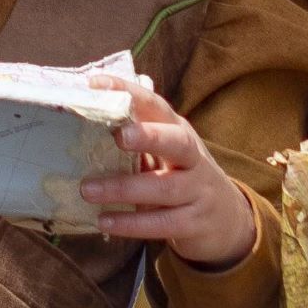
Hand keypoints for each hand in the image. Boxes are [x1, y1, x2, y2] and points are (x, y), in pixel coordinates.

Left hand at [81, 71, 257, 267]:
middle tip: (118, 137)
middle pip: (177, 142)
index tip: (96, 84)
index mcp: (178, 131)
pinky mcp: (194, 222)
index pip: (156, 105)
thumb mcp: (165, 152)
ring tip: (87, 190)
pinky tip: (105, 221)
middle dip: (149, 137)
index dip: (128, 92)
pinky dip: (132, 223)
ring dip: (124, 188)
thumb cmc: (181, 176)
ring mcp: (198, 191)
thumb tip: (80, 121)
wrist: (227, 218)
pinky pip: (163, 222)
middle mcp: (193, 157)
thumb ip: (135, 138)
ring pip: (165, 187)